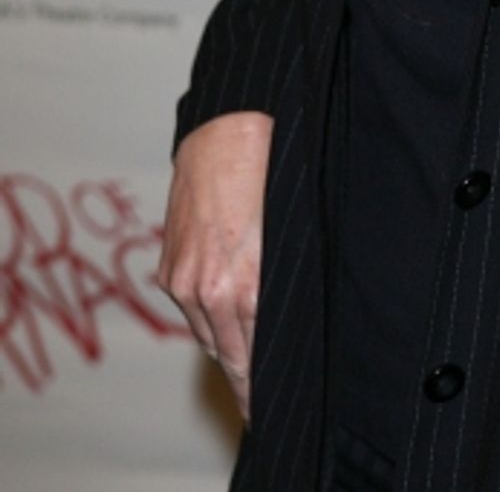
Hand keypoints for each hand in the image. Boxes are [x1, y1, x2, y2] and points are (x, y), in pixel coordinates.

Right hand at [157, 111, 272, 421]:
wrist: (227, 132)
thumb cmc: (271, 175)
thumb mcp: (290, 239)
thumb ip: (281, 287)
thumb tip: (284, 320)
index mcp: (244, 289)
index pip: (250, 359)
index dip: (256, 387)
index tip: (262, 407)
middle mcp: (207, 292)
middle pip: (225, 355)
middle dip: (243, 374)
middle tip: (257, 392)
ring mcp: (182, 280)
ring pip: (205, 334)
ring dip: (224, 345)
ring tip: (244, 357)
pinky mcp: (169, 265)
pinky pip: (189, 307)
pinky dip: (206, 316)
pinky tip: (222, 315)